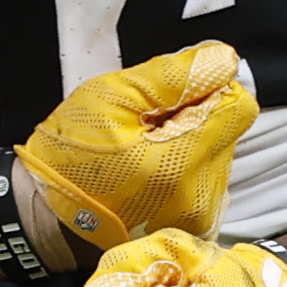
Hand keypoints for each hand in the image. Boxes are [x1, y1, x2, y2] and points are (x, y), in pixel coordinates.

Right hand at [14, 43, 256, 247]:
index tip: (170, 97)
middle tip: (146, 125)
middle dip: (193, 118)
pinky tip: (151, 170)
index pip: (237, 106)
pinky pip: (207, 178)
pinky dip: (185, 166)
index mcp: (182, 160)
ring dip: (189, 141)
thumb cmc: (70, 156)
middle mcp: (202, 193)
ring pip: (218, 153)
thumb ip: (174, 77)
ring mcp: (201, 215)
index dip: (206, 90)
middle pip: (227, 131)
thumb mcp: (111, 97)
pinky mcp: (196, 226)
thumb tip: (223, 60)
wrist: (49, 215)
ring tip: (144, 149)